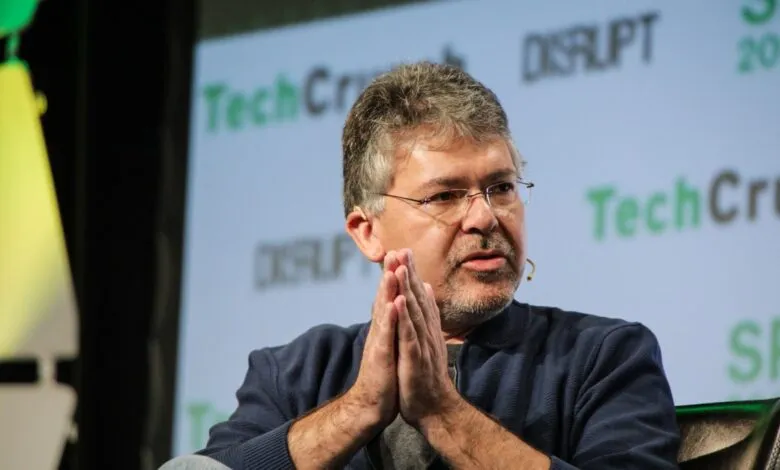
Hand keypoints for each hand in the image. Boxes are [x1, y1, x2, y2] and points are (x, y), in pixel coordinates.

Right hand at [345, 251, 402, 427]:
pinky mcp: (380, 357)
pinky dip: (389, 319)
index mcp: (387, 328)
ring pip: (383, 312)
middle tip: (394, 251)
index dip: (396, 275)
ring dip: (387, 291)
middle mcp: (380, 331)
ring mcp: (379, 342)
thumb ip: (394, 325)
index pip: (391, 296)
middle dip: (390, 274)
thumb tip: (398, 306)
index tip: (402, 253)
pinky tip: (394, 304)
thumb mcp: (392, 345)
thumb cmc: (386, 374)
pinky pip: (386, 335)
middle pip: (385, 297)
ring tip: (392, 270)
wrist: (373, 403)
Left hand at [392, 249, 460, 427]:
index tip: (404, 250)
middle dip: (409, 273)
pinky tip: (398, 303)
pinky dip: (404, 319)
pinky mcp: (415, 359)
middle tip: (402, 249)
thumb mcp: (427, 340)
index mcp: (426, 328)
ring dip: (406, 289)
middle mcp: (426, 332)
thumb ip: (427, 314)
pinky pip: (409, 336)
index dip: (411, 273)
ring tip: (400, 267)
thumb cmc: (427, 376)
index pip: (418, 296)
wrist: (435, 408)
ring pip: (413, 313)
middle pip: (416, 299)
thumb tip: (425, 289)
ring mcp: (422, 345)